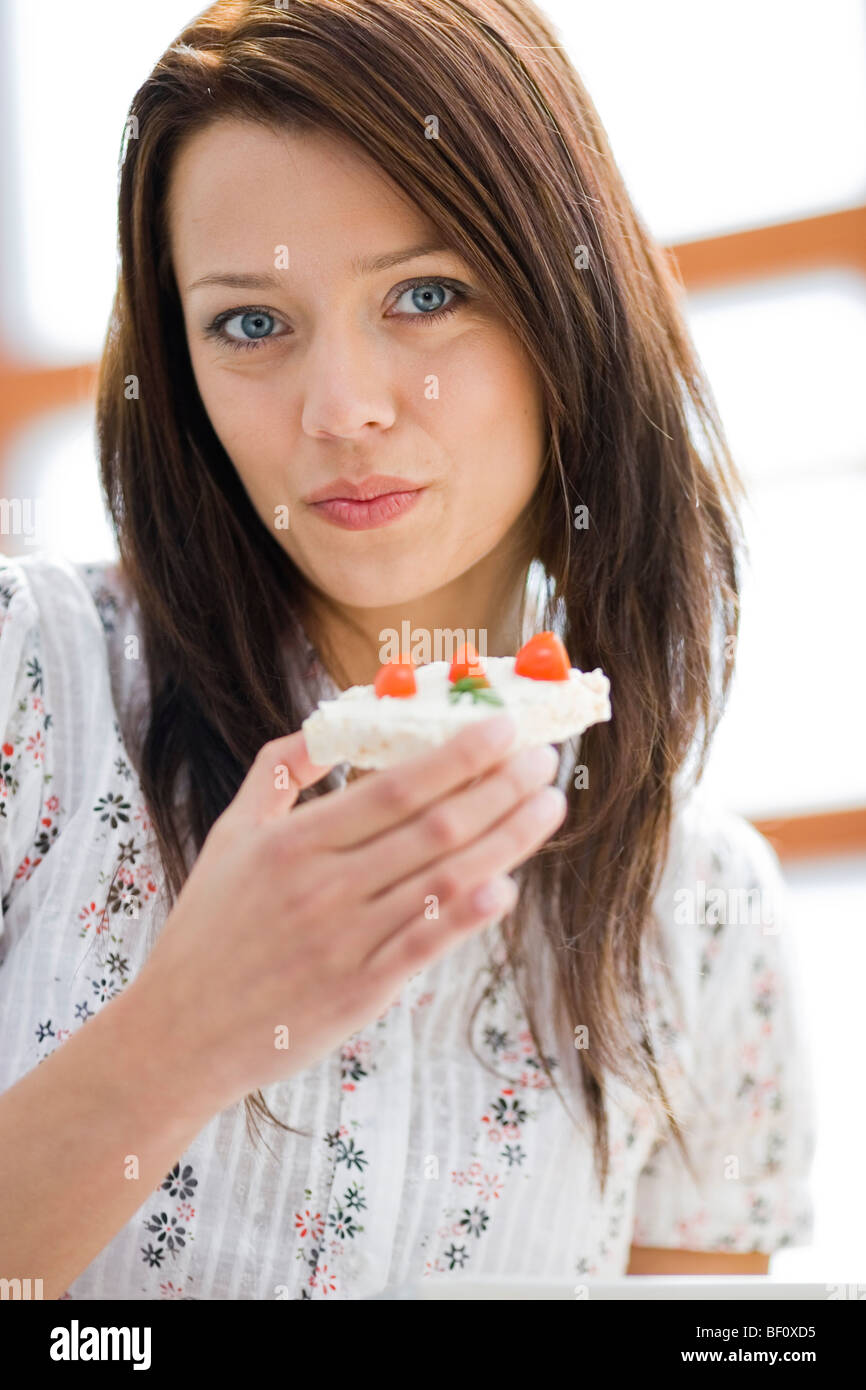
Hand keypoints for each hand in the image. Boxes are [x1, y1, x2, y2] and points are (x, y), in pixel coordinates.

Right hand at [130, 713, 565, 1111]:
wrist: (181, 1032)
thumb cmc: (209, 927)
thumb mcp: (230, 834)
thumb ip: (278, 771)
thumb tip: (331, 720)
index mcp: (294, 842)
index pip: (394, 787)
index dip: (457, 756)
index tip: (503, 729)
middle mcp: (324, 887)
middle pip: (433, 827)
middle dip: (499, 788)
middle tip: (545, 759)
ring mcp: (346, 942)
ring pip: (444, 880)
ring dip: (506, 840)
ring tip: (548, 806)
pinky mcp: (360, 991)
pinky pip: (425, 945)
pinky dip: (470, 915)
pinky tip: (508, 885)